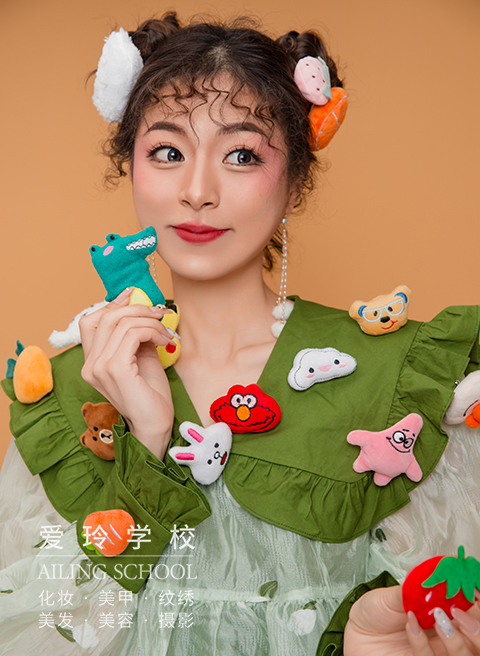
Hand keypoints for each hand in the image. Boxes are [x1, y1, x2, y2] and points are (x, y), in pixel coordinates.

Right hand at [79, 288, 175, 458]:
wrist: (156, 424)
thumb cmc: (150, 394)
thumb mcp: (140, 357)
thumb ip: (134, 335)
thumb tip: (143, 309)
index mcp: (92, 362)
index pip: (90, 321)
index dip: (112, 304)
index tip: (134, 295)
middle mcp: (90, 364)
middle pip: (107, 317)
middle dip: (137, 308)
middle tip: (160, 313)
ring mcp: (100, 367)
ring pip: (122, 322)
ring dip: (150, 321)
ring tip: (166, 332)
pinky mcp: (116, 369)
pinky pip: (133, 334)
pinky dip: (152, 330)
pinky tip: (164, 340)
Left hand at [344, 585, 479, 655]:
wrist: (357, 633)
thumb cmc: (376, 612)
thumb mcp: (395, 593)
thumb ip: (416, 588)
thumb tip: (434, 573)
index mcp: (445, 613)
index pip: (473, 611)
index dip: (476, 602)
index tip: (472, 590)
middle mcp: (447, 636)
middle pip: (478, 641)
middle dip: (476, 628)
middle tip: (460, 612)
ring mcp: (437, 654)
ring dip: (454, 638)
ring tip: (436, 617)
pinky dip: (422, 642)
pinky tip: (410, 624)